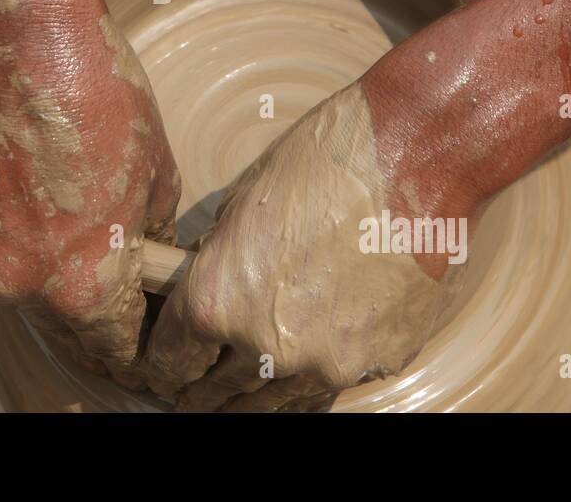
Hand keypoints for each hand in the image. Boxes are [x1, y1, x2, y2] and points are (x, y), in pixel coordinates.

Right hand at [0, 0, 180, 382]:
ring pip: (13, 278)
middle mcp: (18, 284)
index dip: (135, 343)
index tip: (140, 334)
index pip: (115, 350)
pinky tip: (16, 178)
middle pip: (60, 322)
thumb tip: (146, 255)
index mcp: (82, 286)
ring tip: (54, 204)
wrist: (22, 40)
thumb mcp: (158, 174)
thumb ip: (147, 235)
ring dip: (35, 260)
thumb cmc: (101, 100)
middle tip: (100, 260)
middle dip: (85, 301)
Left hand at [143, 82, 466, 410]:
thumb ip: (221, 261)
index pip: (171, 357)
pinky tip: (300, 380)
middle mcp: (265, 345)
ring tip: (238, 407)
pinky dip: (312, 381)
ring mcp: (325, 362)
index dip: (161, 367)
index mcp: (217, 302)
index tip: (161, 375)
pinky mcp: (377, 362)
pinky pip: (332, 384)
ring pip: (275, 401)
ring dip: (251, 404)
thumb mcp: (242, 205)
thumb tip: (211, 282)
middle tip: (192, 400)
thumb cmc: (322, 165)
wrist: (410, 163)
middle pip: (217, 390)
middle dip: (201, 394)